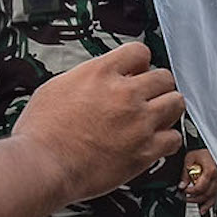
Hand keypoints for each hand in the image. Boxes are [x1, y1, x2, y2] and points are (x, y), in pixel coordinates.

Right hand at [13, 43, 184, 202]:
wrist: (42, 164)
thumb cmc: (41, 131)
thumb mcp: (57, 87)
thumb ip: (86, 78)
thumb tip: (99, 77)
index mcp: (101, 73)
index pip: (139, 52)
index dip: (139, 63)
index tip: (136, 73)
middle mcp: (125, 94)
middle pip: (164, 77)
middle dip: (156, 86)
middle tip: (147, 98)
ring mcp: (139, 122)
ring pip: (176, 103)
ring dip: (167, 109)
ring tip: (154, 119)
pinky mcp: (145, 150)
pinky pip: (174, 138)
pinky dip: (167, 140)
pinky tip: (154, 142)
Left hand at [179, 148, 216, 209]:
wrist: (214, 147)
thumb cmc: (204, 150)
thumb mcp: (190, 158)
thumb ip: (185, 173)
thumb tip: (182, 185)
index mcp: (211, 171)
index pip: (200, 187)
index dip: (190, 191)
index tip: (183, 191)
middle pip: (206, 194)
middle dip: (195, 198)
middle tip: (185, 198)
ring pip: (212, 197)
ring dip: (203, 203)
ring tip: (195, 207)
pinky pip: (216, 195)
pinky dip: (210, 203)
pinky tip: (204, 209)